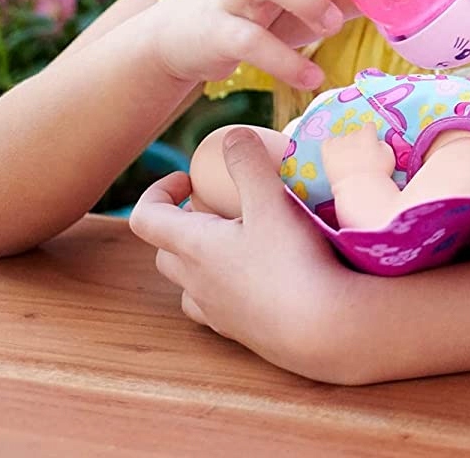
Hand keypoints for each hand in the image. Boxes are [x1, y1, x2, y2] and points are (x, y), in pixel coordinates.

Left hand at [128, 128, 361, 380]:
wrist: (323, 330)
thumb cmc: (293, 262)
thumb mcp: (271, 201)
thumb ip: (248, 163)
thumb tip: (232, 135)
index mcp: (193, 248)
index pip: (145, 218)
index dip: (158, 191)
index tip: (189, 179)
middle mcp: (197, 284)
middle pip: (166, 252)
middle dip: (183, 225)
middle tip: (220, 209)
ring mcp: (219, 313)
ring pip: (190, 285)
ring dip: (202, 261)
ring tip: (240, 244)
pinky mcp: (245, 333)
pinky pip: (221, 309)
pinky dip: (229, 289)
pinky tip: (264, 278)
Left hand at [320, 129, 396, 182]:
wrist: (359, 187)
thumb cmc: (378, 174)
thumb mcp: (389, 157)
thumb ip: (383, 145)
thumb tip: (377, 143)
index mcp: (368, 134)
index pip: (369, 126)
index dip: (371, 134)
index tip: (371, 143)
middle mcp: (352, 135)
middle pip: (355, 134)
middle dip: (358, 142)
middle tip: (360, 157)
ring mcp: (338, 142)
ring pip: (341, 140)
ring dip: (345, 147)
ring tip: (347, 160)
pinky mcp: (327, 151)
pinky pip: (327, 143)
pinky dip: (330, 148)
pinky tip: (335, 156)